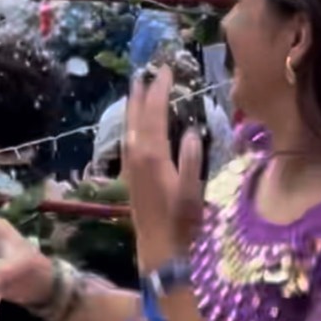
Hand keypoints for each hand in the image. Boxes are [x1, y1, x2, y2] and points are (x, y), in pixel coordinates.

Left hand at [124, 65, 204, 270]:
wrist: (159, 250)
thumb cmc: (181, 222)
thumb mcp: (192, 191)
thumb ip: (190, 159)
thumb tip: (189, 129)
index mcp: (152, 154)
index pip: (154, 112)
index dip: (159, 89)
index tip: (165, 69)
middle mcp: (136, 155)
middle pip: (136, 115)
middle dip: (141, 91)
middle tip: (146, 70)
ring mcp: (130, 165)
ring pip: (129, 126)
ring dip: (133, 105)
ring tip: (137, 88)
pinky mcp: (130, 175)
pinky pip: (127, 138)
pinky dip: (131, 123)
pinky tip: (134, 124)